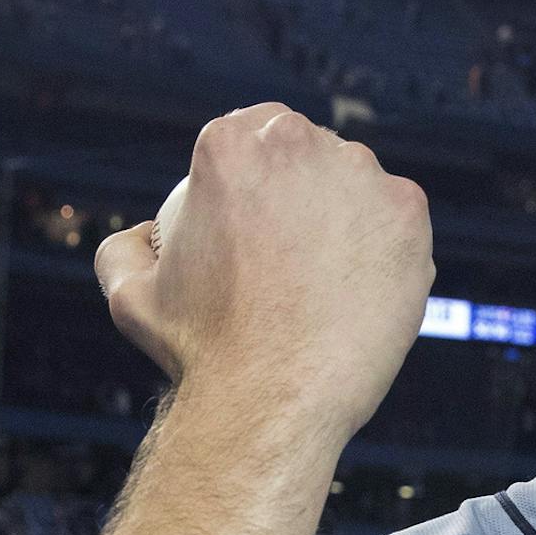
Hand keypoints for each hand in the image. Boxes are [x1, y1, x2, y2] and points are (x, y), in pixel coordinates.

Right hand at [94, 103, 434, 445]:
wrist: (269, 401)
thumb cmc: (197, 352)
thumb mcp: (129, 294)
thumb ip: (127, 248)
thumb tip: (145, 234)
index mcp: (229, 144)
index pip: (251, 134)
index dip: (256, 176)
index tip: (260, 217)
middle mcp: (297, 143)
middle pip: (307, 150)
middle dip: (301, 190)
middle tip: (295, 249)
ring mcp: (361, 176)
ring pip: (356, 184)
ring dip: (345, 216)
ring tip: (329, 278)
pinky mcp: (409, 214)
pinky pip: (397, 221)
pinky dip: (385, 248)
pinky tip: (361, 289)